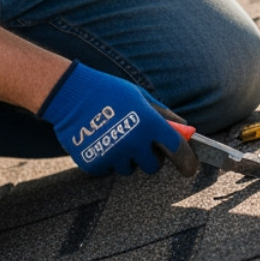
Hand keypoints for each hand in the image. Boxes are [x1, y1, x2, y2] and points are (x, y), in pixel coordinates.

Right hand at [39, 62, 196, 176]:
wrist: (70, 94)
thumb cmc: (108, 91)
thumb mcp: (140, 96)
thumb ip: (163, 115)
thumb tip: (184, 129)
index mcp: (149, 123)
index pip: (178, 148)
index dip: (187, 160)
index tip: (189, 168)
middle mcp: (133, 141)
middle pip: (153, 166)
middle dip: (149, 157)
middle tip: (139, 143)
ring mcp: (113, 154)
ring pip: (129, 168)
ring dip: (126, 158)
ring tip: (113, 136)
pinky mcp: (94, 163)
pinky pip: (108, 169)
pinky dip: (105, 159)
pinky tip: (99, 140)